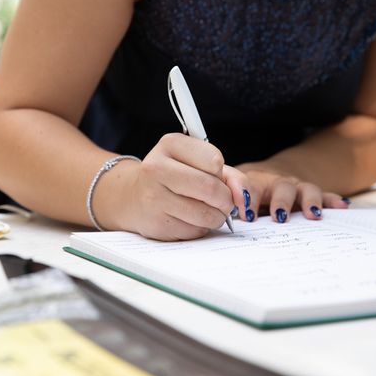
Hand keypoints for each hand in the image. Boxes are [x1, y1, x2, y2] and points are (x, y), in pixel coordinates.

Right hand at [121, 133, 250, 240]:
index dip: (221, 173)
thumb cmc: (175, 177)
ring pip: (205, 214)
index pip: (214, 160)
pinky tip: (188, 218)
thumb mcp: (200, 164)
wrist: (133, 196)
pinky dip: (200, 228)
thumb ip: (231, 176)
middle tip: (222, 201)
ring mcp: (153, 197)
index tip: (213, 175)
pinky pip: (194, 231)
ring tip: (206, 210)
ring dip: (216, 216)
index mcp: (170, 144)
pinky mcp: (155, 223)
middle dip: (225, 199)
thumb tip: (243, 199)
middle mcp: (156, 167)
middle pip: (211, 188)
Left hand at [237, 168, 349, 223]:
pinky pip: (326, 195)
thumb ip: (228, 200)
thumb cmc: (247, 188)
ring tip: (313, 215)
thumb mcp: (234, 189)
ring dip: (310, 200)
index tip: (247, 216)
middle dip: (282, 201)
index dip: (249, 200)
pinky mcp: (313, 194)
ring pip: (306, 189)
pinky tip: (342, 207)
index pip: (251, 188)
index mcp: (256, 181)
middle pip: (282, 187)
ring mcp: (298, 188)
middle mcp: (279, 182)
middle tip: (280, 217)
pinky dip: (333, 200)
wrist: (269, 173)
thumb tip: (216, 216)